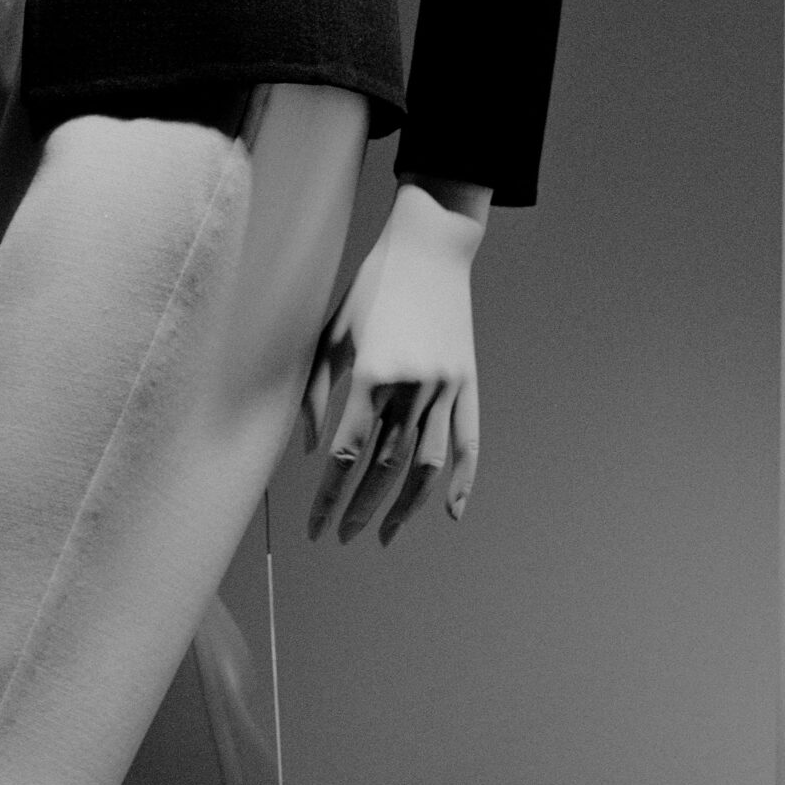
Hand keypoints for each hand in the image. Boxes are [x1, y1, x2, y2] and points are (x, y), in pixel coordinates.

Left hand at [302, 177, 489, 544]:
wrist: (430, 248)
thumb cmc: (372, 286)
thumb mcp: (333, 331)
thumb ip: (319, 391)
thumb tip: (315, 450)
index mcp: (371, 373)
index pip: (347, 453)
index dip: (330, 496)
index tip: (316, 526)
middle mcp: (411, 386)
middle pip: (384, 466)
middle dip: (360, 508)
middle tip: (342, 536)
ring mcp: (445, 388)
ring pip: (427, 465)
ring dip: (405, 506)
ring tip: (386, 534)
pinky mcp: (468, 384)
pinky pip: (468, 443)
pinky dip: (463, 482)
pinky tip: (452, 514)